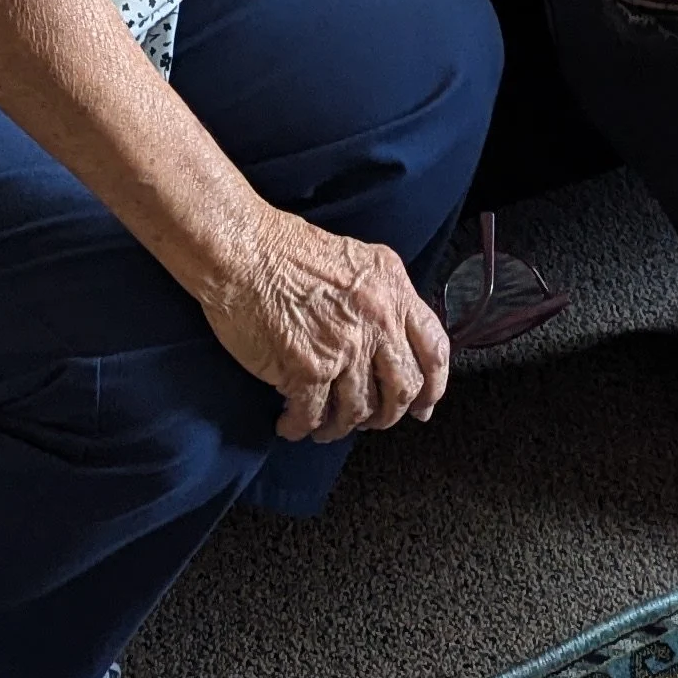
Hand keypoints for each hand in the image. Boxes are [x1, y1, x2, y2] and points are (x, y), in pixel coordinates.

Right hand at [199, 205, 453, 442]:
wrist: (242, 250)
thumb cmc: (287, 250)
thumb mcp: (357, 262)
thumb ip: (381, 300)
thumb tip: (391, 343)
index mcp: (394, 289)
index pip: (435, 349)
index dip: (433, 387)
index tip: (424, 407)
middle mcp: (378, 320)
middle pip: (402, 390)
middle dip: (386, 415)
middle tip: (370, 421)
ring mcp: (346, 348)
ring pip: (359, 410)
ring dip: (340, 427)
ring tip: (324, 427)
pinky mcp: (309, 369)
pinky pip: (313, 416)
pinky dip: (301, 427)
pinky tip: (290, 424)